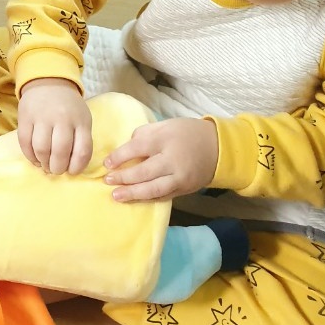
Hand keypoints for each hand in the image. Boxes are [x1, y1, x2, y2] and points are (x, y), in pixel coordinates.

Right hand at [17, 78, 92, 174]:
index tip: (72, 171)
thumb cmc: (68, 107)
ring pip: (41, 149)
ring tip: (45, 165)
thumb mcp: (82, 119)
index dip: (76, 167)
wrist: (48, 82)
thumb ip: (81, 141)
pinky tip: (35, 158)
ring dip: (43, 163)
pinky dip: (29, 155)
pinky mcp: (25, 117)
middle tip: (56, 170)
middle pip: (60, 152)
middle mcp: (62, 119)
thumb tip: (71, 167)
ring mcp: (42, 117)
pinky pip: (25, 142)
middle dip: (57, 168)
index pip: (82, 151)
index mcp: (81, 121)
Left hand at [104, 118, 218, 201]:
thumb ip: (143, 135)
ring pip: (153, 189)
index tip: (107, 163)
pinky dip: (147, 199)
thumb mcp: (165, 126)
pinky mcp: (184, 189)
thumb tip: (124, 150)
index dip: (119, 157)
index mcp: (165, 139)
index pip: (137, 148)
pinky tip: (134, 199)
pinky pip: (163, 196)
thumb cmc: (186, 133)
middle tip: (107, 180)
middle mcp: (173, 160)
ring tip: (116, 195)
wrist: (218, 148)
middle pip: (144, 172)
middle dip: (123, 177)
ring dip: (133, 193)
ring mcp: (180, 177)